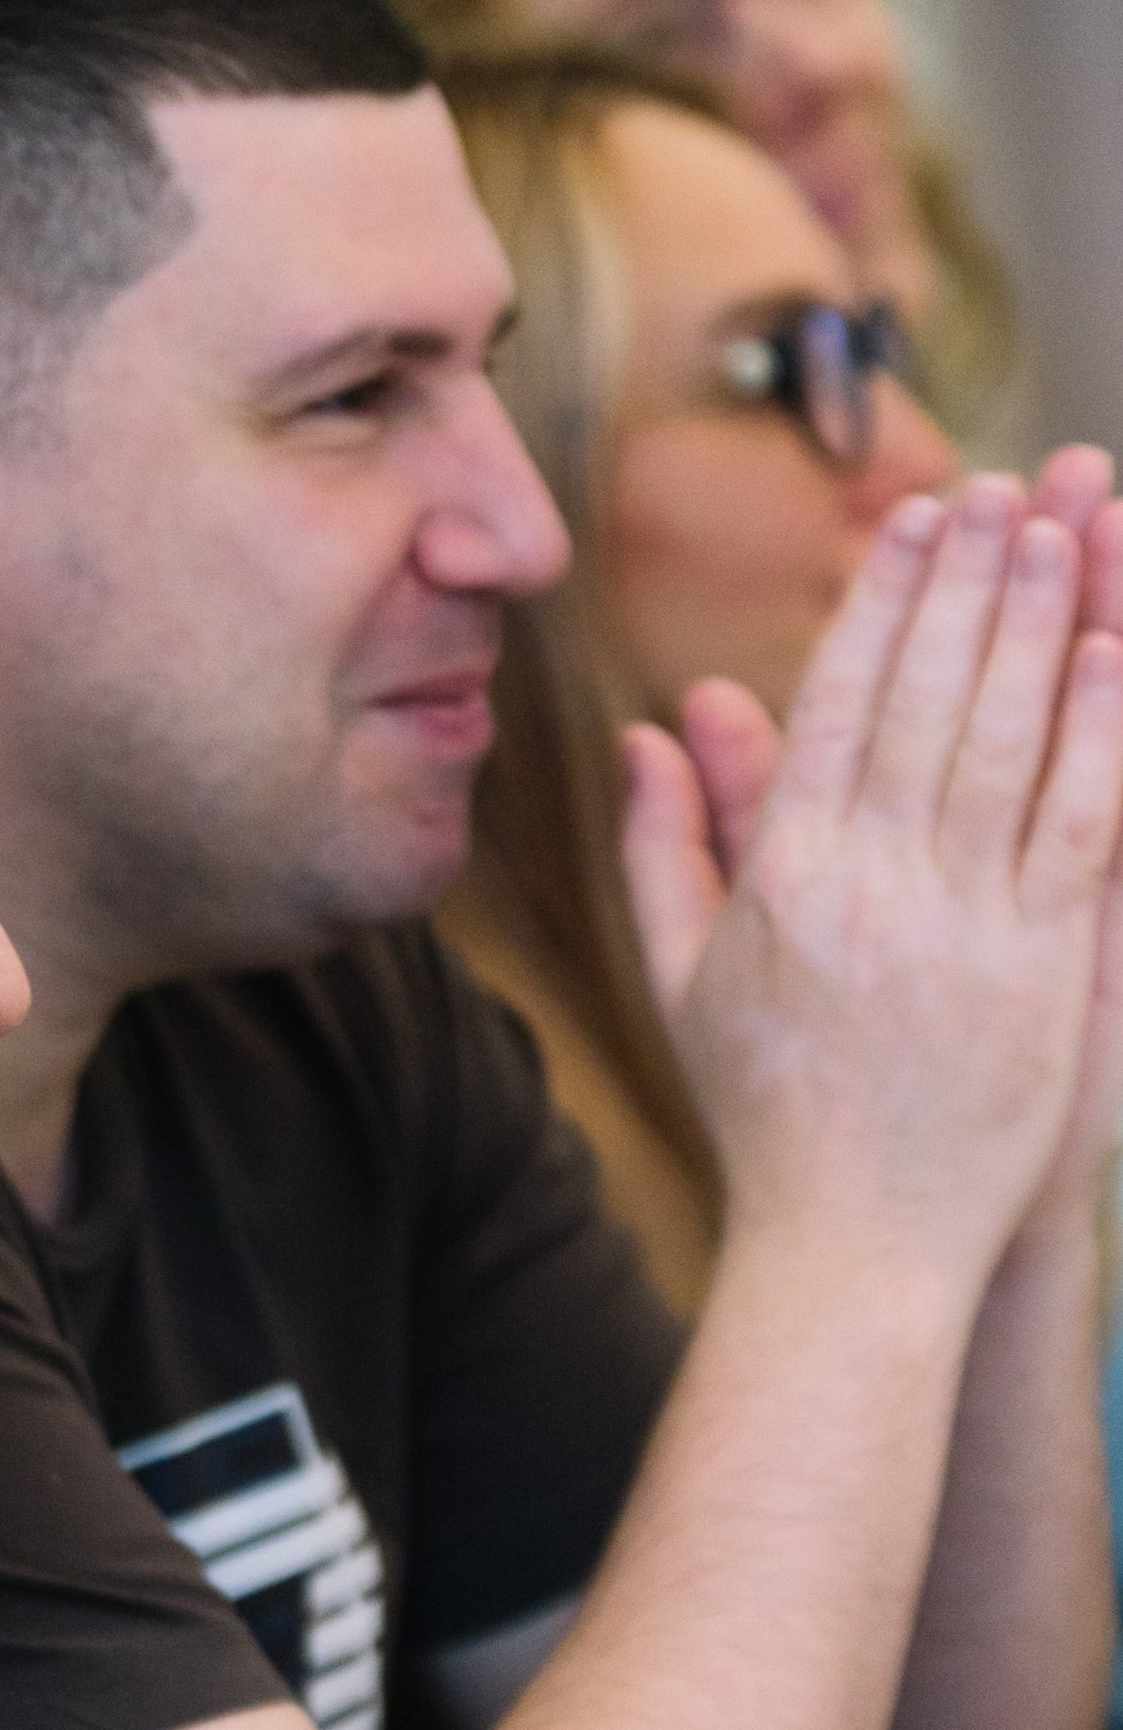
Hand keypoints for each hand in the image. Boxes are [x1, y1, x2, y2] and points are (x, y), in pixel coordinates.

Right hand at [619, 469, 1122, 1284]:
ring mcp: (959, 921)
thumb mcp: (686, 982)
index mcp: (781, 878)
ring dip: (1037, 622)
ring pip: (1004, 737)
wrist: (850, 1244)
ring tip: (1063, 528)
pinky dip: (1096, 731)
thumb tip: (653, 731)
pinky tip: (1112, 652)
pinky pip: (1075, 823)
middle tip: (1003, 486)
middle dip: (968, 579)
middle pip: (926, 695)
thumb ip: (666, 849)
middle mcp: (867, 883)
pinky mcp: (1041, 966)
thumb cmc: (765, 1117)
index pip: (837, 700)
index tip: (918, 518)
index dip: (884, 599)